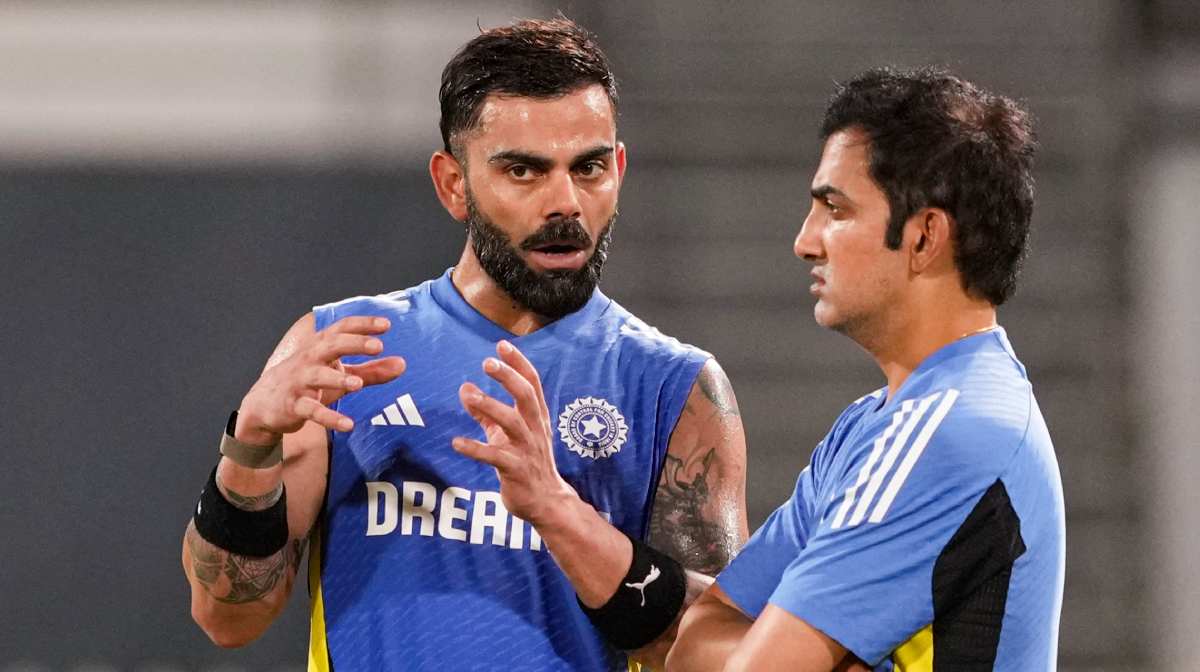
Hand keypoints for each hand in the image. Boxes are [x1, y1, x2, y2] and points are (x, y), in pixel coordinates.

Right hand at [238, 315, 405, 442]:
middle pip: (331, 345)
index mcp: (321, 346)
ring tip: (358, 384)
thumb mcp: (340, 375)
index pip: (342, 328)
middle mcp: (309, 359)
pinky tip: (348, 425)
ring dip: (338, 378)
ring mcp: (299, 381)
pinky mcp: (292, 405)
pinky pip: (311, 411)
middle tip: (378, 346)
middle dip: (354, 343)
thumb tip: (403, 364)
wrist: (264, 405)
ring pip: (318, 376)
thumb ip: (371, 371)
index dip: (363, 325)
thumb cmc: (308, 384)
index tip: (386, 324)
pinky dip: (329, 418)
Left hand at [453, 340, 576, 526]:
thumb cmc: (526, 463)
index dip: (518, 363)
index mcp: (536, 418)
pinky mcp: (516, 471)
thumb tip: (465, 387)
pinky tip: (456, 443)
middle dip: (508, 377)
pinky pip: (495, 457)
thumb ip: (485, 413)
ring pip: (513, 423)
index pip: (532, 384)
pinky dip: (476, 449)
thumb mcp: (506, 434)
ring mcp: (527, 450)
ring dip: (491, 407)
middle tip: (487, 363)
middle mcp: (534, 429)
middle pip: (525, 396)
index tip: (502, 345)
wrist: (546, 502)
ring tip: (470, 396)